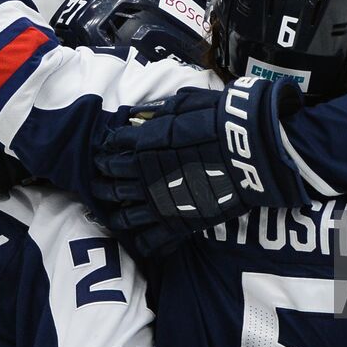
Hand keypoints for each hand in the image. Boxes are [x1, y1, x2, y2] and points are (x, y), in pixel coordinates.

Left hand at [93, 77, 310, 256]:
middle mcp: (143, 175)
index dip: (109, 147)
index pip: (113, 146)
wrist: (246, 151)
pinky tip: (139, 238)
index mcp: (143, 144)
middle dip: (102, 180)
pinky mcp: (176, 224)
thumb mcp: (186, 105)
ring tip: (111, 213)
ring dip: (113, 212)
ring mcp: (158, 203)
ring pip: (123, 214)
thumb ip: (162, 113)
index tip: (108, 149)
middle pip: (111, 181)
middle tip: (100, 181)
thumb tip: (147, 116)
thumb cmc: (219, 121)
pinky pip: (149, 240)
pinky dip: (141, 241)